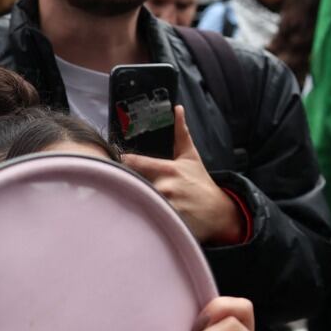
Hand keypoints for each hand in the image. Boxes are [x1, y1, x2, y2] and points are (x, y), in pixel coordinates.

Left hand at [123, 107, 243, 244]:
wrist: (218, 212)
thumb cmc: (201, 183)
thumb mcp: (191, 157)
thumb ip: (181, 133)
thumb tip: (177, 109)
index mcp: (167, 168)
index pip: (135, 163)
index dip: (121, 162)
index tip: (112, 161)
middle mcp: (165, 185)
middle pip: (132, 184)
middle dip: (125, 185)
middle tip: (115, 185)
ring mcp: (166, 204)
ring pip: (138, 201)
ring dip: (132, 201)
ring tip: (129, 203)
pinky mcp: (167, 220)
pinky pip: (146, 217)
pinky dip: (142, 217)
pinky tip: (143, 217)